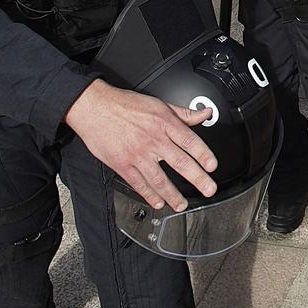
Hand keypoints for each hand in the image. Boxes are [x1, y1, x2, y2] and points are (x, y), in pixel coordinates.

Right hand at [64, 79, 217, 212]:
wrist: (94, 107)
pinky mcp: (122, 164)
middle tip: (209, 190)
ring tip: (182, 204)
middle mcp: (153, 139)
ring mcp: (137, 154)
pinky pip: (139, 183)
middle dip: (197, 178)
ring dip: (173, 194)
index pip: (190, 141)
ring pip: (159, 178)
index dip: (204, 155)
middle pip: (180, 162)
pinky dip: (149, 195)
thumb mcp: (158, 103)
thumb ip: (183, 113)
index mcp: (164, 123)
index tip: (212, 166)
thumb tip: (205, 113)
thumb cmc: (125, 105)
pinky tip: (158, 202)